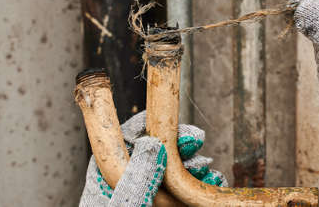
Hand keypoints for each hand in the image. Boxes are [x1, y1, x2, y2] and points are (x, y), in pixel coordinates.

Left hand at [80, 111, 226, 206]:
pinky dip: (200, 186)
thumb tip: (151, 144)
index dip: (149, 127)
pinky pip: (184, 193)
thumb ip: (135, 180)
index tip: (168, 121)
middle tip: (196, 140)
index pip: (126, 141)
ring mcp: (150, 196)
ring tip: (208, 170)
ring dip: (194, 166)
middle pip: (155, 152)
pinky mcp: (167, 206)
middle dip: (178, 145)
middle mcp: (129, 185)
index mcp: (107, 181)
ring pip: (174, 172)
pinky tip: (211, 183)